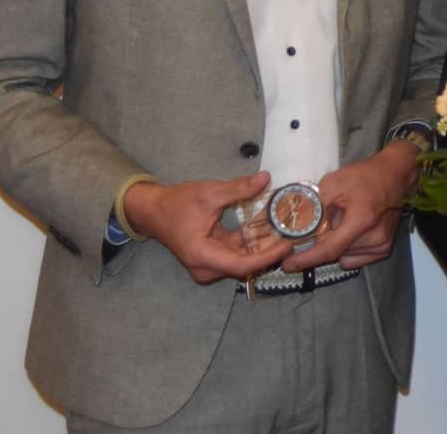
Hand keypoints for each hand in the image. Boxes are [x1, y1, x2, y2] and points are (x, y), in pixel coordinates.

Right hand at [121, 172, 293, 284]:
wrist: (153, 211)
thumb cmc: (177, 203)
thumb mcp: (209, 193)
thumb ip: (239, 189)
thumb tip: (267, 178)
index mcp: (203, 256)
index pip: (243, 264)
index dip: (268, 255)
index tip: (288, 243)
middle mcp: (206, 268)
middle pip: (246, 265)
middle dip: (270, 249)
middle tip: (294, 232)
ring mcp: (208, 267)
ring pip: (243, 260)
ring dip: (263, 245)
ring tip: (286, 229)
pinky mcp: (211, 260)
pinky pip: (236, 255)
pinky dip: (251, 242)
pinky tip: (269, 228)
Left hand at [282, 143, 417, 272]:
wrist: (395, 175)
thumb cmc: (364, 176)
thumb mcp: (333, 183)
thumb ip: (314, 207)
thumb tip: (293, 227)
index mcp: (361, 220)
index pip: (329, 249)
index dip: (306, 259)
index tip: (287, 265)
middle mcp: (374, 238)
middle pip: (334, 253)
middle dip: (319, 245)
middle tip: (312, 231)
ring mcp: (381, 245)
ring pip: (343, 256)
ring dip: (335, 246)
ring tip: (341, 222)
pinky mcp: (384, 249)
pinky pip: (354, 258)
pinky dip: (346, 249)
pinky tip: (351, 231)